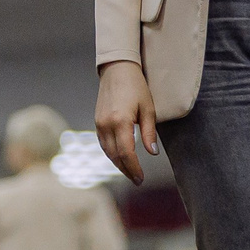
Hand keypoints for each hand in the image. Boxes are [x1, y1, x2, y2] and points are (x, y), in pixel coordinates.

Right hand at [95, 61, 159, 184]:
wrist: (117, 69)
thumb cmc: (136, 87)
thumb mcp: (148, 108)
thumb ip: (149, 132)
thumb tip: (152, 153)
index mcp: (120, 121)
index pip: (126, 153)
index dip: (134, 168)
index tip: (141, 178)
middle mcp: (106, 124)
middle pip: (115, 156)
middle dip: (126, 170)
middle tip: (138, 180)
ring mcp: (99, 123)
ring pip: (107, 152)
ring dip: (118, 164)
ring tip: (131, 172)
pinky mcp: (97, 121)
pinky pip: (103, 143)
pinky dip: (112, 154)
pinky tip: (120, 158)